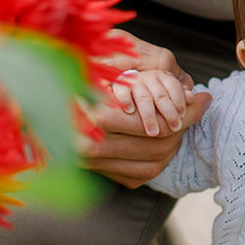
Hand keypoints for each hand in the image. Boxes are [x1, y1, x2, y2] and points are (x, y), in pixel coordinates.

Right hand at [76, 35, 211, 186]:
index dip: (187, 110)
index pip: (157, 122)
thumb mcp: (104, 68)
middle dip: (185, 125)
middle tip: (198, 107)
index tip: (203, 97)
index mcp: (94, 119)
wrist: (41, 107)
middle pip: (158, 144)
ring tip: (184, 122)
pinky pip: (140, 175)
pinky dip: (158, 159)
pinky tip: (165, 141)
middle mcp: (92, 148)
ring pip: (153, 163)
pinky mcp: (98, 176)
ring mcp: (94, 166)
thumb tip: (182, 79)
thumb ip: (141, 73)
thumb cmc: (73, 78)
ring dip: (174, 143)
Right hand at [111, 67, 195, 136]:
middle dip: (169, 113)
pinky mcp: (116, 87)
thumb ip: (178, 96)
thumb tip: (193, 98)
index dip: (180, 100)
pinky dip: (126, 100)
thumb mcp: (164, 94)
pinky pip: (122, 91)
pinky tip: (130, 111)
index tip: (182, 114)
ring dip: (150, 116)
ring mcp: (133, 82)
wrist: (112, 86)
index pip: (174, 86)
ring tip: (154, 132)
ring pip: (144, 98)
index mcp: (162, 77)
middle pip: (161, 95)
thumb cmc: (146, 95)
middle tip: (174, 127)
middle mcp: (148, 77)